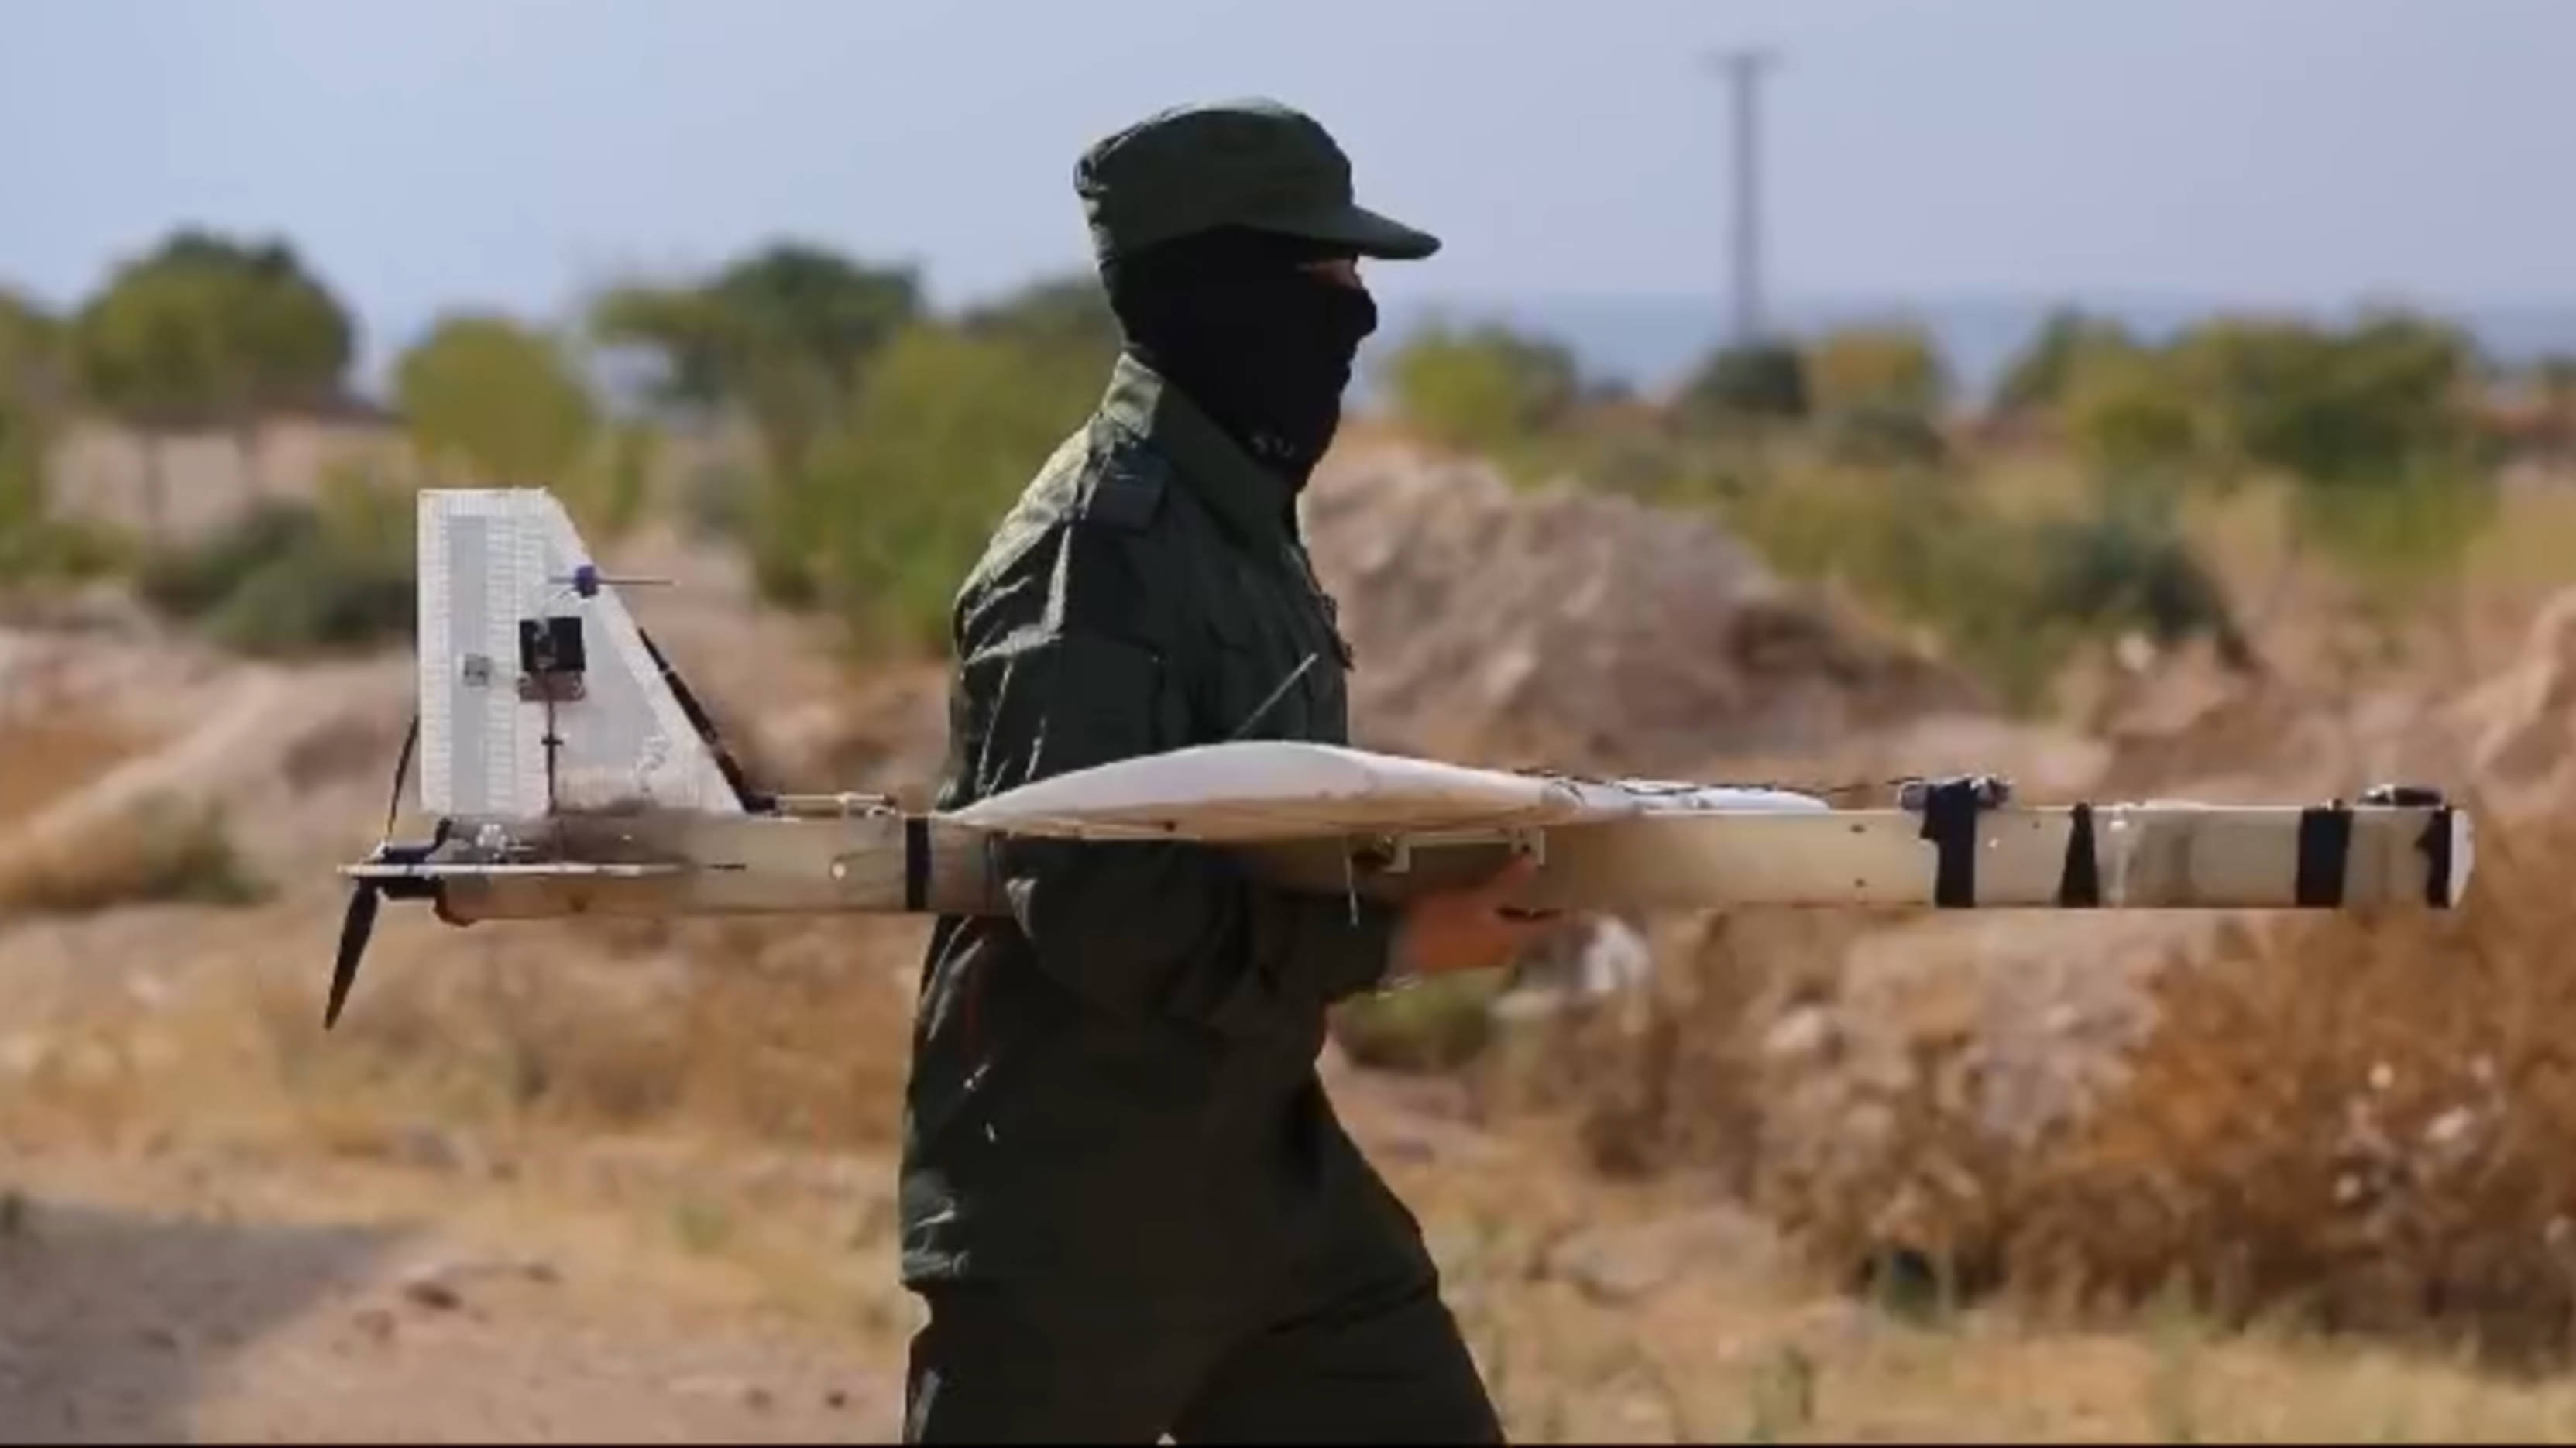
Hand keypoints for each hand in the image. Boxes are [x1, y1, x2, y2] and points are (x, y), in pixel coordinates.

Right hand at [1389, 853, 1560, 978]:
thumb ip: (1505, 884)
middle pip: (1530, 930)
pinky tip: (1493, 898)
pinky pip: (1490, 927)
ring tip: (1528, 886)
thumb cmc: (1440, 924)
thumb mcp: (1475, 899)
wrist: (1394, 947)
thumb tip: (1533, 862)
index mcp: (1510, 941)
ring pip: (1509, 929)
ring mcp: (1480, 950)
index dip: (1566, 914)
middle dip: (1542, 910)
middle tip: (1559, 885)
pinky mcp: (1462, 945)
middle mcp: (1501, 950)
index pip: (1548, 927)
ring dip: (1519, 910)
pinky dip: (1498, 912)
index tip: (1587, 901)